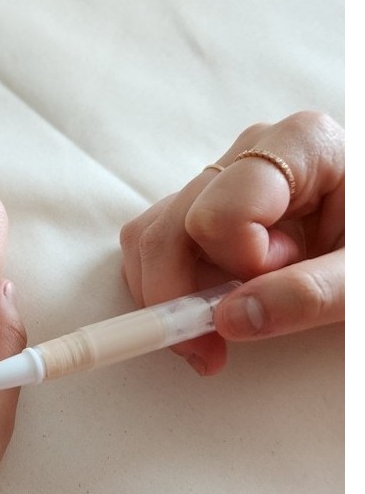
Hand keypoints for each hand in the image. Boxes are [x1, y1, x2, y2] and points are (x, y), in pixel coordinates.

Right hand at [120, 111, 343, 374]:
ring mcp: (222, 180)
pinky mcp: (205, 207)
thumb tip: (231, 319)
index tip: (278, 282)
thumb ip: (310, 295)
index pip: (220, 213)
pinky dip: (164, 288)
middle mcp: (250, 154)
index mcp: (301, 145)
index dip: (237, 264)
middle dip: (182, 295)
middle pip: (171, 228)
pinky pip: (153, 244)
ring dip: (168, 296)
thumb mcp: (364, 277)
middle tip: (211, 348)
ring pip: (150, 237)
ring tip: (215, 332)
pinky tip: (205, 312)